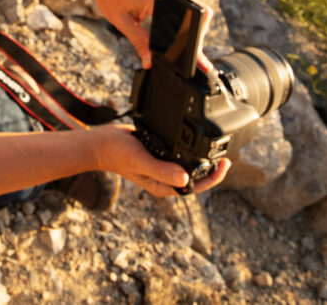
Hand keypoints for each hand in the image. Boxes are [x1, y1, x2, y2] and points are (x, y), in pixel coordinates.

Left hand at [87, 0, 213, 72]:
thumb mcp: (120, 20)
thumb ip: (138, 41)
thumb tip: (149, 62)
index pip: (184, 22)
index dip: (191, 43)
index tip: (194, 58)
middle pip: (198, 15)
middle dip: (196, 37)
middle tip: (191, 57)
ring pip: (193, 10)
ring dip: (192, 29)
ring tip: (188, 48)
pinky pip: (182, 6)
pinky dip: (184, 21)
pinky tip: (179, 35)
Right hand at [94, 125, 230, 197]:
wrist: (101, 143)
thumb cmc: (117, 154)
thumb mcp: (141, 161)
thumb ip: (161, 170)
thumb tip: (185, 178)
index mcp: (163, 185)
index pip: (194, 187)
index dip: (212, 178)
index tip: (224, 165)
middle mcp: (165, 178)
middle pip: (194, 177)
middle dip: (212, 169)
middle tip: (225, 156)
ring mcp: (162, 166)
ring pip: (188, 165)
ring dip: (202, 158)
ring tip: (216, 149)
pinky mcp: (159, 154)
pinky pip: (179, 154)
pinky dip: (189, 149)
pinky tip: (195, 139)